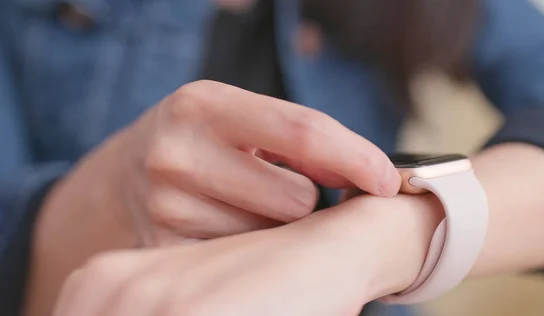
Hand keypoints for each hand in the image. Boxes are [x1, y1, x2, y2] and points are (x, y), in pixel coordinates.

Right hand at [26, 81, 399, 314]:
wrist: (125, 175)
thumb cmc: (204, 141)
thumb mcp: (240, 118)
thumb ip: (300, 139)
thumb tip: (367, 175)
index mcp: (202, 105)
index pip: (302, 132)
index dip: (356, 157)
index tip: (389, 180)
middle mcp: (177, 154)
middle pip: (296, 197)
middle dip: (304, 198)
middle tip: (274, 186)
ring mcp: (166, 207)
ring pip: (275, 236)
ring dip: (275, 226)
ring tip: (241, 206)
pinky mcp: (165, 251)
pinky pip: (248, 261)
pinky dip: (253, 250)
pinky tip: (228, 229)